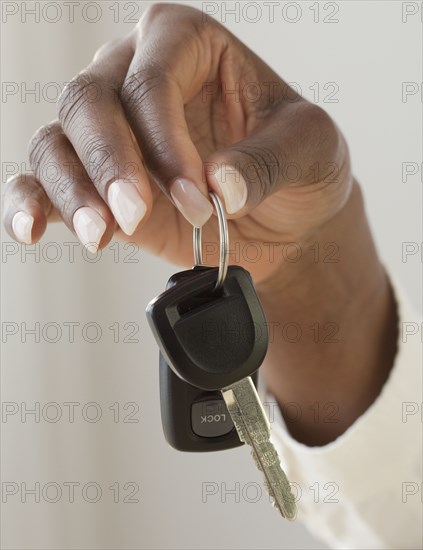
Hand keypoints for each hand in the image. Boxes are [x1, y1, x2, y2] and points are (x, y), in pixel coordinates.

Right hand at [3, 3, 350, 284]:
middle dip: (111, 164)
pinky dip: (32, 205)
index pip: (152, 78)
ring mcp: (112, 132)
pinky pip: (44, 182)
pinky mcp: (100, 183)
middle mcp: (136, 77)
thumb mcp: (311, 149)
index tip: (198, 197)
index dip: (166, 139)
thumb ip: (269, 160)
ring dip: (71, 191)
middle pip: (89, 101)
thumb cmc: (298, 165)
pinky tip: (32, 231)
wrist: (287, 215)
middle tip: (138, 215)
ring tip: (101, 236)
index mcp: (189, 46)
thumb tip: (219, 183)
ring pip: (57, 142)